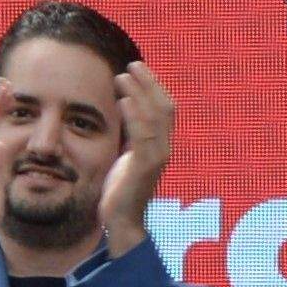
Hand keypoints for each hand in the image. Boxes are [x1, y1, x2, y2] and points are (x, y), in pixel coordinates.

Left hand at [97, 61, 175, 257]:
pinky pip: (143, 135)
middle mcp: (164, 148)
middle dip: (150, 82)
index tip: (136, 68)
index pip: (165, 108)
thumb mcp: (126, 156)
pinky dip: (134, 115)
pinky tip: (123, 101)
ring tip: (122, 77)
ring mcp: (157, 158)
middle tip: (132, 64)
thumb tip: (125, 109)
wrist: (121, 222)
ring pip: (156, 117)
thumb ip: (131, 135)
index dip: (154, 86)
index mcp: (161, 145)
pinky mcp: (145, 167)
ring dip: (139, 93)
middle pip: (165, 106)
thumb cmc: (121, 191)